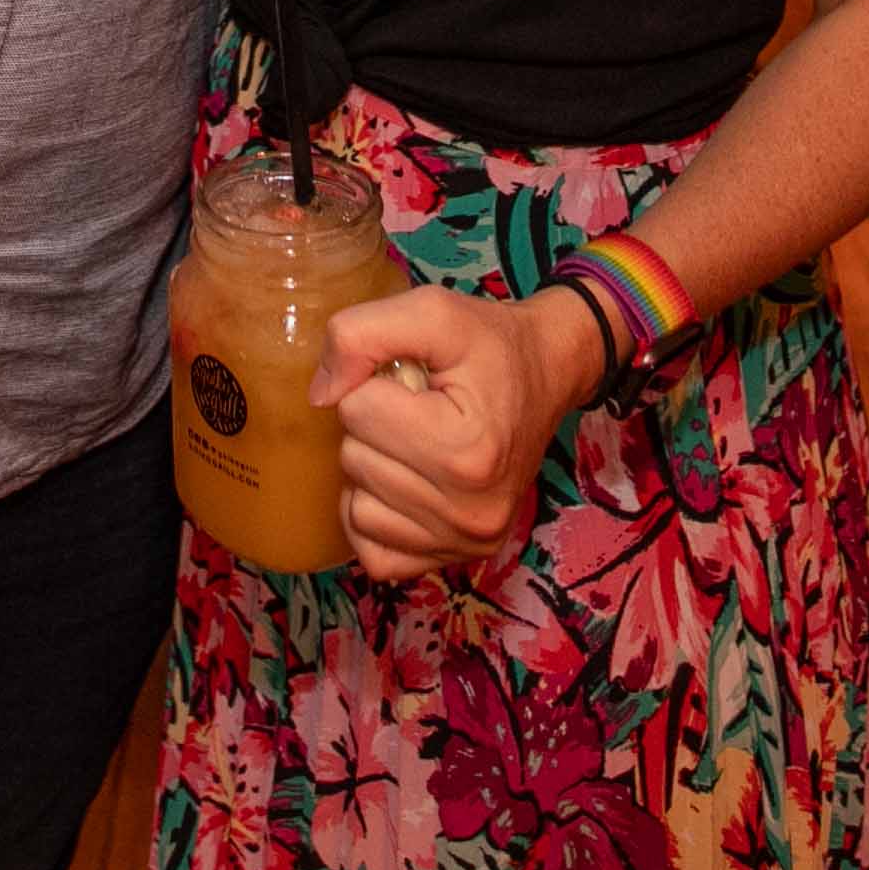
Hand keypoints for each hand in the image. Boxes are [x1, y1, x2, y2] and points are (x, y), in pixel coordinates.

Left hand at [313, 286, 599, 579]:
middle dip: (372, 426)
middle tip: (416, 409)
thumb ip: (362, 333)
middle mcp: (470, 508)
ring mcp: (466, 541)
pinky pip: (376, 554)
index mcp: (467, 449)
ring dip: (371, 470)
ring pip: (357, 509)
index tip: (414, 378)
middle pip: (355, 460)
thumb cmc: (491, 344)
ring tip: (413, 443)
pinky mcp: (459, 559)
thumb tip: (320, 393)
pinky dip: (376, 518)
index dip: (373, 381)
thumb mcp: (433, 310)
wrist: (548, 374)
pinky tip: (403, 485)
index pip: (357, 410)